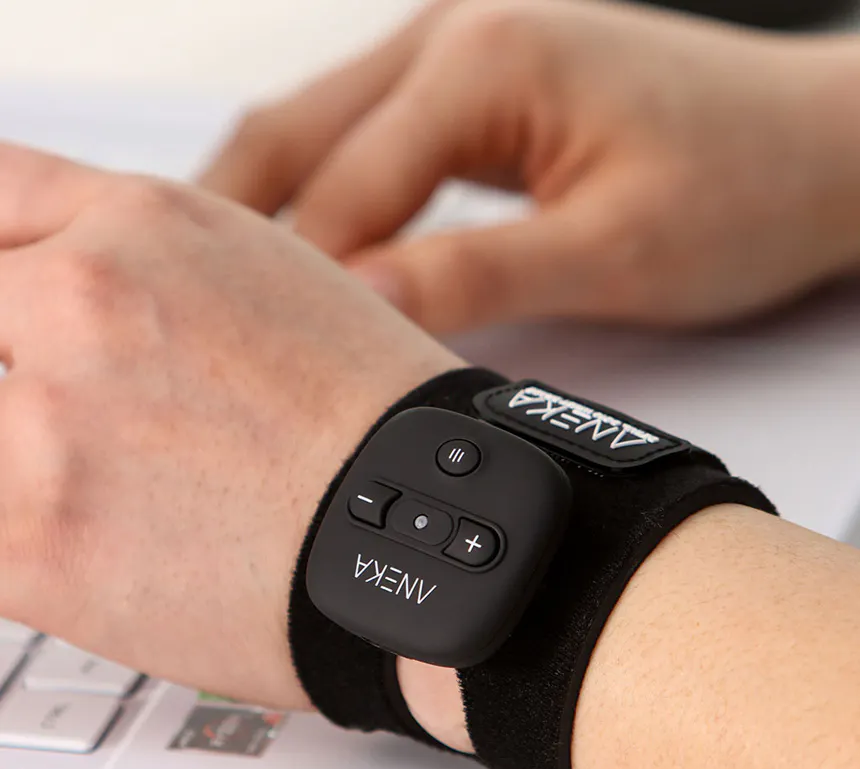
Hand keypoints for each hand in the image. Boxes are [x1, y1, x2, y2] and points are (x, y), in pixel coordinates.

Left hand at [0, 143, 457, 707]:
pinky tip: (82, 540)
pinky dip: (13, 527)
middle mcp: (84, 301)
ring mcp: (47, 421)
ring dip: (14, 446)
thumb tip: (67, 283)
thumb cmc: (374, 427)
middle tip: (63, 409)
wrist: (425, 540)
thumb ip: (149, 266)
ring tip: (90, 485)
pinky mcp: (32, 541)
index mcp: (146, 227)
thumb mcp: (275, 283)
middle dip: (12, 354)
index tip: (7, 302)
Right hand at [200, 0, 859, 332]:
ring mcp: (456, 55)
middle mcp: (453, 36)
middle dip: (227, 224)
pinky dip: (318, 200)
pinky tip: (296, 256)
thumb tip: (362, 307)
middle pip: (293, 135)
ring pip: (313, 133)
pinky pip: (361, 143)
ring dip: (261, 208)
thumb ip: (478, 273)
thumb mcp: (613, 248)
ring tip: (211, 293)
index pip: (345, 186)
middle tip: (176, 312)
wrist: (813, 152)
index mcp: (485, 57)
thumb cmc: (745, 185)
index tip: (242, 355)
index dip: (293, 278)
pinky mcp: (470, 90)